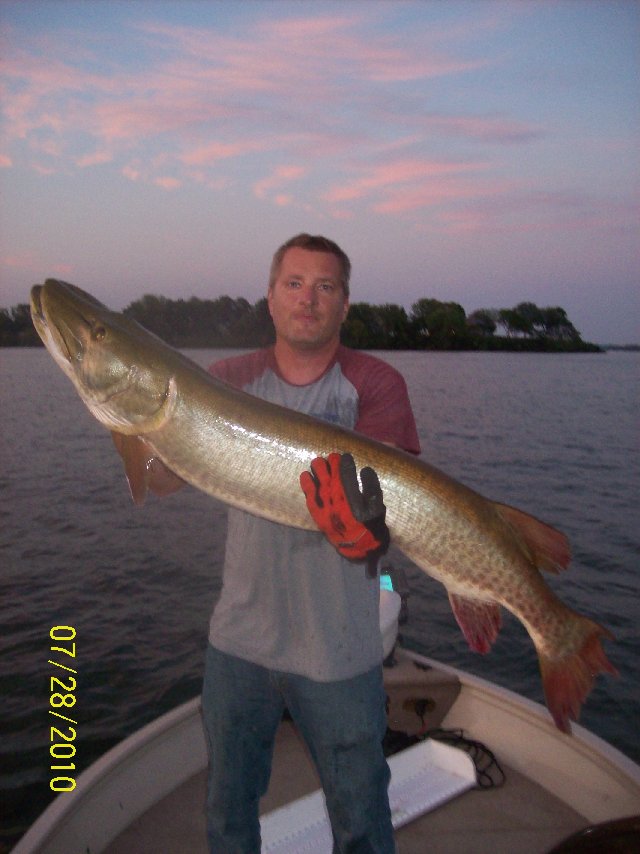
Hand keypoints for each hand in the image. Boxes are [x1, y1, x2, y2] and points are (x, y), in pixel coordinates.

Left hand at [300, 453, 389, 574]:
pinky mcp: (318, 515)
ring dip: (317, 472)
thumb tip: (365, 470)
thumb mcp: (378, 507)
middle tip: (331, 457)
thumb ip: (372, 488)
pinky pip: (310, 498)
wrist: (359, 547)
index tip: (345, 456)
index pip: (346, 476)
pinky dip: (306, 486)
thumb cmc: (370, 526)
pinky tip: (304, 476)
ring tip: (317, 461)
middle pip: (330, 478)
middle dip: (330, 465)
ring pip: (318, 485)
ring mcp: (325, 508)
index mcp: (352, 499)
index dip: (345, 464)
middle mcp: (337, 502)